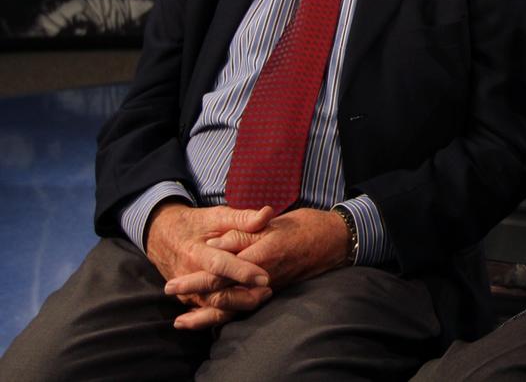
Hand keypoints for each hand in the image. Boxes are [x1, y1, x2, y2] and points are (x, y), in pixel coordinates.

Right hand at [145, 202, 274, 328]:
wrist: (163, 236)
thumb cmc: (195, 224)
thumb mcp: (216, 216)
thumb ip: (242, 218)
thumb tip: (267, 214)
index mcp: (195, 252)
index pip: (219, 265)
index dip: (242, 272)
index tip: (265, 277)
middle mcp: (188, 275)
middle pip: (217, 294)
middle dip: (244, 296)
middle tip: (268, 290)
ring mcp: (186, 290)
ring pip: (214, 308)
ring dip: (239, 306)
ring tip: (262, 298)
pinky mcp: (188, 299)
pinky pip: (207, 313)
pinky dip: (225, 315)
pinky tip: (245, 311)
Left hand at [163, 208, 348, 327]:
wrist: (336, 240)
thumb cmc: (306, 226)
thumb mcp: (274, 223)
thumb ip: (244, 233)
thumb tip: (215, 244)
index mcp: (261, 256)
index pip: (221, 273)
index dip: (196, 280)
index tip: (172, 284)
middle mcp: (263, 277)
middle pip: (222, 294)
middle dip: (194, 298)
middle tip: (170, 296)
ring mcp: (268, 287)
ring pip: (232, 307)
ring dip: (206, 315)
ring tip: (182, 321)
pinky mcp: (273, 290)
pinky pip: (246, 307)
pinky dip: (227, 315)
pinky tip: (213, 320)